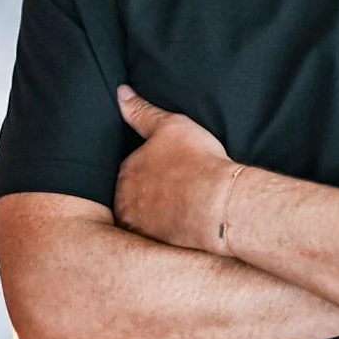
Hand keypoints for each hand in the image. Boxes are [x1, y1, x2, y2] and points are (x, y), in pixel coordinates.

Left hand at [113, 85, 236, 254]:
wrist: (218, 203)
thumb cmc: (197, 161)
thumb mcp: (170, 126)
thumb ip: (142, 111)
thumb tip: (120, 93)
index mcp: (126, 171)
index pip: (130, 169)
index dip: (150, 169)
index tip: (168, 170)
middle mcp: (125, 201)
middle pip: (132, 196)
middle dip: (148, 194)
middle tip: (174, 191)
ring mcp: (140, 226)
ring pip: (142, 219)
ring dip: (155, 215)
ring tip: (179, 210)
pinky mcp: (156, 246)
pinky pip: (156, 238)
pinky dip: (166, 233)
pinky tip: (182, 227)